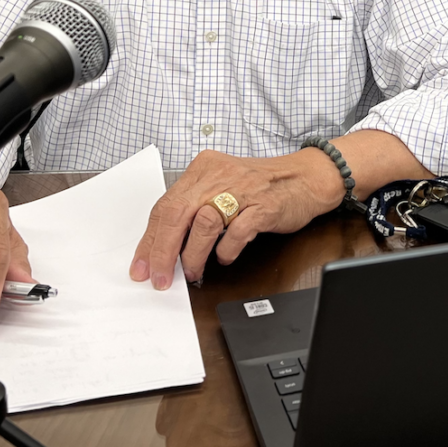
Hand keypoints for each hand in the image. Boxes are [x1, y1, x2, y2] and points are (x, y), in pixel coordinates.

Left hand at [129, 149, 342, 289]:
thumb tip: (166, 245)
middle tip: (159, 277)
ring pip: (204, 223)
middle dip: (164, 251)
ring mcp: (242, 190)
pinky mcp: (264, 206)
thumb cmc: (260, 185)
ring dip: (193, 254)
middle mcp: (219, 176)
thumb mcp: (221, 186)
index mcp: (203, 169)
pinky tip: (224, 257)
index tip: (142, 265)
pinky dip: (227, 250)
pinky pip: (238, 232)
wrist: (305, 177)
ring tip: (193, 271)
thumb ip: (194, 208)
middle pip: (178, 213)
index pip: (165, 205)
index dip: (150, 239)